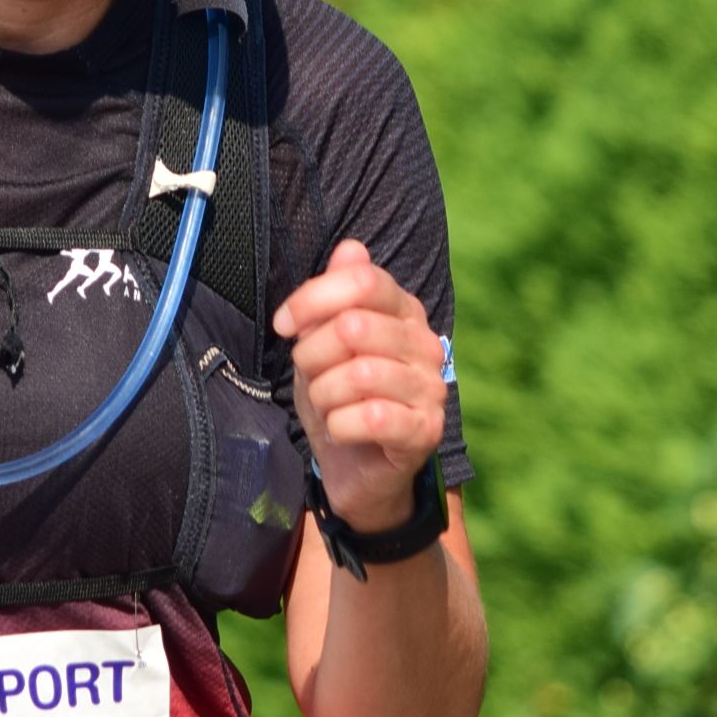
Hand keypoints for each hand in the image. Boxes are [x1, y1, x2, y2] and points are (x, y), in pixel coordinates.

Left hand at [271, 238, 446, 535]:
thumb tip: (350, 249)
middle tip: (309, 376)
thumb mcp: (323, 342)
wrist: (356, 468)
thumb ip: (335, 296)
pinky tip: (340, 430)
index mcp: (405, 312)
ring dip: (324, 394)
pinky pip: (369, 417)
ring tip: (327, 406)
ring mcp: (432, 388)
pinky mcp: (426, 431)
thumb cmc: (338, 396)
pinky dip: (338, 425)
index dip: (312, 298)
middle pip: (354, 327)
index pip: (363, 281)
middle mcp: (427, 344)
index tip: (284, 325)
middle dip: (312, 354)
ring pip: (358, 374)